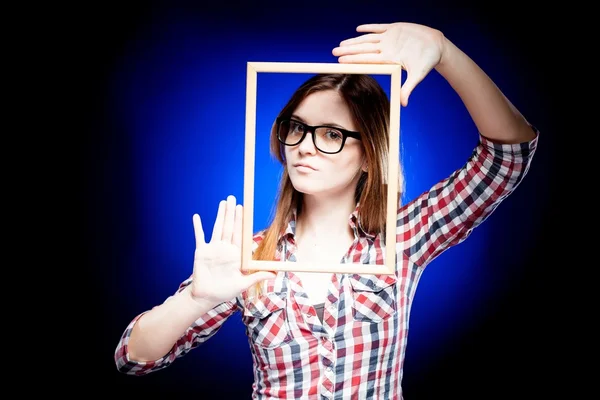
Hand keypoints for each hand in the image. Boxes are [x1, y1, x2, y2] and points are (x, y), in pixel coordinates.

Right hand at [189, 195, 274, 305]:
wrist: (206, 297)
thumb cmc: (225, 291)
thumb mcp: (243, 284)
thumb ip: (257, 276)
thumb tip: (274, 275)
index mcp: (236, 254)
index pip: (240, 233)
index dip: (241, 221)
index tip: (243, 208)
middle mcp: (225, 248)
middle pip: (229, 227)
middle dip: (231, 213)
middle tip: (233, 198)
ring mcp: (213, 248)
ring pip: (217, 228)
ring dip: (220, 215)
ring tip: (223, 202)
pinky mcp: (201, 252)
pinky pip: (199, 237)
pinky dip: (197, 227)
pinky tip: (196, 217)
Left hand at [332, 22, 446, 106]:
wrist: (437, 46)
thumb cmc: (427, 62)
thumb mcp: (418, 75)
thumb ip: (408, 88)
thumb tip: (403, 104)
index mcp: (389, 59)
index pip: (367, 60)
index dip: (354, 60)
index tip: (341, 62)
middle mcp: (386, 49)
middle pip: (363, 50)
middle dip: (348, 51)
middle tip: (333, 52)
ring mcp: (389, 39)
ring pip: (368, 39)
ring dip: (354, 40)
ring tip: (341, 44)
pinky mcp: (395, 29)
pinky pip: (379, 27)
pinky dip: (369, 27)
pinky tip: (357, 29)